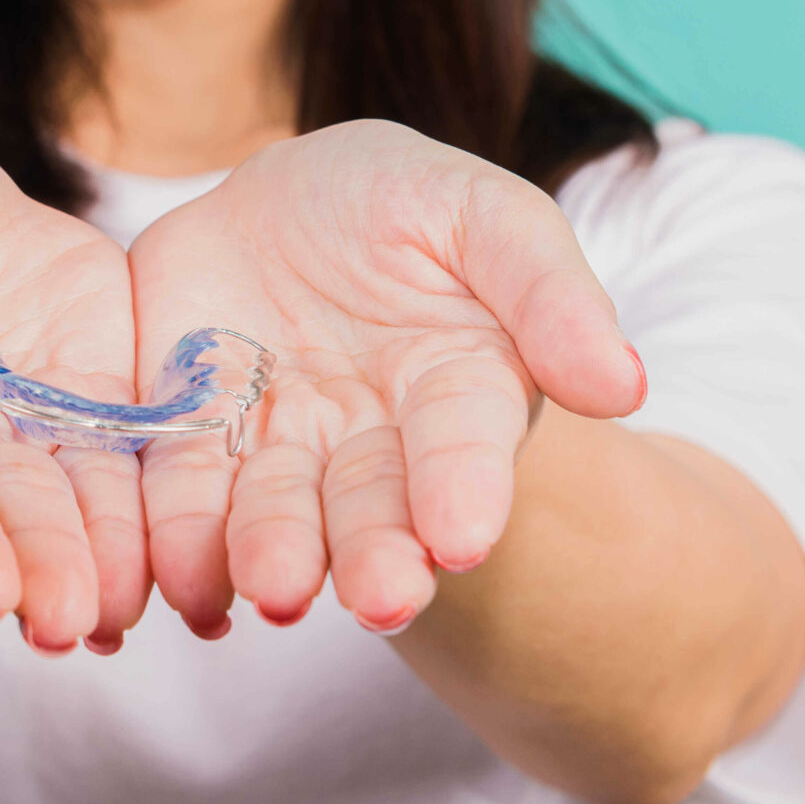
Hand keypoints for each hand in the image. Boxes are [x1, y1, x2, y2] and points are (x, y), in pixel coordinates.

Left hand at [128, 121, 644, 635]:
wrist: (284, 204)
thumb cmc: (404, 205)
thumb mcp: (482, 214)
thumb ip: (548, 291)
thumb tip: (623, 384)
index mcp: (458, 390)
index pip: (464, 446)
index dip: (464, 490)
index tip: (461, 538)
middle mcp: (371, 442)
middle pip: (373, 505)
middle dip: (375, 553)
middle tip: (377, 600)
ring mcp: (281, 449)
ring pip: (276, 513)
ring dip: (274, 556)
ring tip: (273, 589)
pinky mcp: (193, 441)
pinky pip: (182, 494)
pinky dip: (180, 541)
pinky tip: (182, 581)